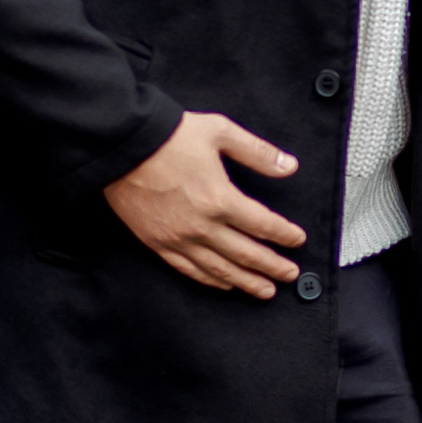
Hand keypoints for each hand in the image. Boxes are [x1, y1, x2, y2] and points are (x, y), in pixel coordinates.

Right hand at [102, 111, 306, 298]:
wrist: (123, 146)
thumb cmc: (171, 136)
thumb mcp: (220, 132)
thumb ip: (257, 152)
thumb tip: (290, 166)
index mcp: (221, 199)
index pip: (262, 225)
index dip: (284, 235)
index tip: (298, 240)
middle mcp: (202, 226)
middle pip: (246, 254)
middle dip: (272, 266)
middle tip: (291, 275)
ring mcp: (179, 239)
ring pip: (220, 270)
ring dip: (246, 282)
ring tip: (266, 291)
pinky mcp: (158, 244)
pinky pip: (189, 270)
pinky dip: (211, 280)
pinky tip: (224, 284)